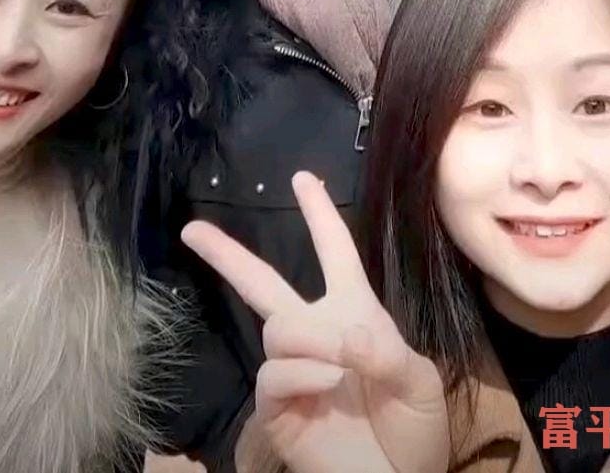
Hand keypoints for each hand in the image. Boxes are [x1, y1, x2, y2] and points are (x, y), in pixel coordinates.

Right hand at [181, 172, 448, 472]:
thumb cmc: (413, 430)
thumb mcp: (417, 383)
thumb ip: (385, 351)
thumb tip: (343, 335)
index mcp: (354, 314)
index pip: (335, 253)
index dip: (320, 215)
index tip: (302, 178)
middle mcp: (315, 335)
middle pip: (264, 283)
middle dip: (227, 255)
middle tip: (192, 229)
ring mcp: (293, 372)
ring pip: (278, 328)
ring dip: (311, 338)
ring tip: (340, 366)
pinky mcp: (277, 411)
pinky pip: (274, 373)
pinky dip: (303, 372)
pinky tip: (328, 381)